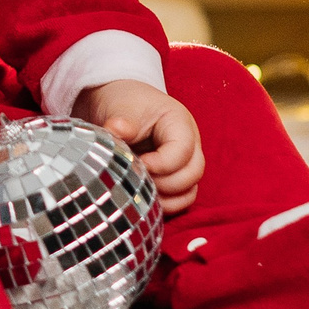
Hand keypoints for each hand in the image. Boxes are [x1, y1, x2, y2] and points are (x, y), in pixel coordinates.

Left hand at [73, 78, 203, 213]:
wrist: (118, 106)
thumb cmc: (123, 103)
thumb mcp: (121, 107)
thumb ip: (121, 121)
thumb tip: (116, 129)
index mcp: (179, 123)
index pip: (182, 151)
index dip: (160, 164)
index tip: (137, 163)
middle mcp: (190, 144)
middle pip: (193, 173)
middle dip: (165, 183)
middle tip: (136, 178)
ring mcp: (185, 163)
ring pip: (190, 191)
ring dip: (166, 198)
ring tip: (138, 191)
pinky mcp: (175, 178)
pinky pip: (181, 199)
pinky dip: (165, 205)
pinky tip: (142, 199)